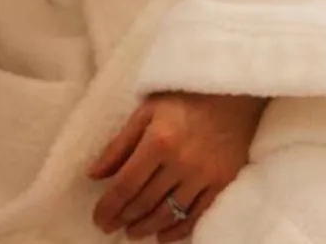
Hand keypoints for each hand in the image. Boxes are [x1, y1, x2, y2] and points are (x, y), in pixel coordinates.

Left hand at [88, 92, 267, 238]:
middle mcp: (181, 163)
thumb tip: (94, 174)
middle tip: (109, 226)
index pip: (127, 184)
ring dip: (147, 227)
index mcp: (157, 142)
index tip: (98, 218)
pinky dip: (177, 230)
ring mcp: (204, 176)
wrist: (231, 95)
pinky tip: (162, 236)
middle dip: (123, 218)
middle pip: (146, 201)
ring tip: (131, 232)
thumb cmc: (182, 100)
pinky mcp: (222, 183)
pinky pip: (197, 215)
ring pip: (169, 213)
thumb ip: (118, 145)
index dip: (110, 206)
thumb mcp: (144, 112)